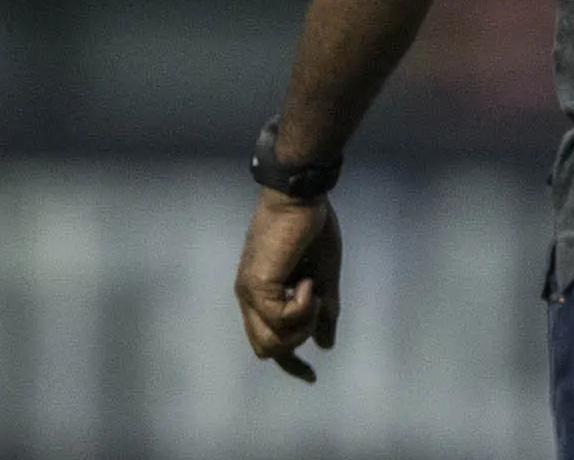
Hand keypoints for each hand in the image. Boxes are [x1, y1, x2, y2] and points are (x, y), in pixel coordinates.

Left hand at [235, 192, 341, 382]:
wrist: (302, 197)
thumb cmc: (312, 229)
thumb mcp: (324, 276)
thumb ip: (324, 312)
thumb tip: (325, 345)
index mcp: (261, 296)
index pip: (267, 343)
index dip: (289, 364)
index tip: (310, 376)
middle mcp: (248, 298)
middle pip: (266, 349)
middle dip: (299, 340)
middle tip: (319, 305)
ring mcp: (249, 292)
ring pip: (272, 342)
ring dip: (302, 324)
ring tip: (314, 291)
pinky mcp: (257, 285)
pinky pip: (282, 319)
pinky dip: (303, 306)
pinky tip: (308, 281)